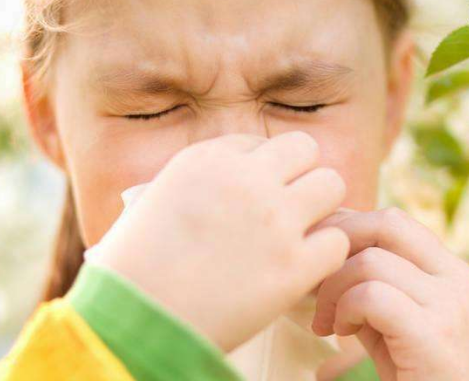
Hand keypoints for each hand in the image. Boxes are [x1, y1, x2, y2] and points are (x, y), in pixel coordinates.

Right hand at [93, 131, 349, 352]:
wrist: (132, 324)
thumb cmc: (130, 272)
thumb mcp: (150, 205)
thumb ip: (189, 186)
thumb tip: (202, 185)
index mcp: (207, 159)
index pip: (259, 144)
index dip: (260, 173)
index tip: (249, 200)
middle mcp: (246, 179)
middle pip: (305, 149)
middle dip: (300, 176)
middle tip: (289, 209)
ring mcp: (275, 220)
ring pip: (331, 185)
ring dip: (320, 209)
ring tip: (300, 236)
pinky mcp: (294, 265)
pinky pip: (337, 242)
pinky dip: (325, 256)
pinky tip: (303, 271)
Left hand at [310, 207, 468, 380]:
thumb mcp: (403, 330)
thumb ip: (377, 294)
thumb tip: (328, 263)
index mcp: (455, 273)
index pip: (395, 222)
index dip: (348, 231)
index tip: (320, 260)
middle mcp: (458, 279)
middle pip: (386, 223)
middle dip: (338, 243)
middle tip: (316, 280)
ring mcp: (450, 304)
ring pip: (370, 260)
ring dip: (334, 288)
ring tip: (329, 322)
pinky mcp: (433, 334)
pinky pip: (371, 295)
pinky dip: (345, 308)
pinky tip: (342, 334)